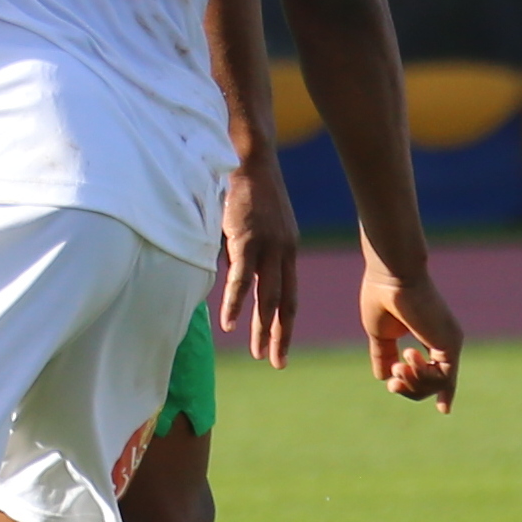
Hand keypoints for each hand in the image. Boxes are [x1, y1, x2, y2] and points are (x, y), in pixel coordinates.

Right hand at [219, 149, 300, 367]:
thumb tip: (232, 273)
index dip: (287, 323)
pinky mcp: (247, 239)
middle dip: (279, 336)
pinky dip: (236, 303)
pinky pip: (241, 279)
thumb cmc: (247, 189)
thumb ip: (247, 251)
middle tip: (276, 363)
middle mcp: (284, 252)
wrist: (248, 158)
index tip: (281, 347)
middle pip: (285, 303)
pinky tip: (230, 324)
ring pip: (267, 297)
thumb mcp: (256, 225)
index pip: (292, 295)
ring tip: (257, 353)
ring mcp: (267, 247)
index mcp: (288, 249)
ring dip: (261, 328)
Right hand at [359, 250, 459, 410]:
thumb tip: (383, 378)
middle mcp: (444, 339)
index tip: (438, 408)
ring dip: (413, 383)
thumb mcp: (380, 334)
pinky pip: (443, 377)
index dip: (432, 388)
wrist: (391, 276)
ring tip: (399, 366)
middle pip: (433, 383)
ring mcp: (449, 341)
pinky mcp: (450, 342)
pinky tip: (408, 356)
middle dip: (409, 388)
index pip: (436, 370)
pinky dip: (423, 377)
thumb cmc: (382, 296)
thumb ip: (384, 355)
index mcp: (429, 334)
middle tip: (393, 380)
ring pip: (437, 384)